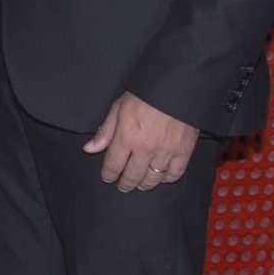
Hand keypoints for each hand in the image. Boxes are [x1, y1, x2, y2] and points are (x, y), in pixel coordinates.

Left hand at [84, 91, 198, 192]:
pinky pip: (175, 174)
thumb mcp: (118, 109)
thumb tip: (89, 149)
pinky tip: (162, 178)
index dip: (108, 175)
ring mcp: (166, 152)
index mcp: (126, 137)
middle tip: (123, 186)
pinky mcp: (184, 151)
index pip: (113, 165)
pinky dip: (167, 179)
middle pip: (132, 176)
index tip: (107, 178)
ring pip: (153, 178)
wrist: (176, 87)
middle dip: (125, 184)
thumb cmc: (144, 96)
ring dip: (144, 185)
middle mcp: (145, 148)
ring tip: (140, 185)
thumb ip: (105, 131)